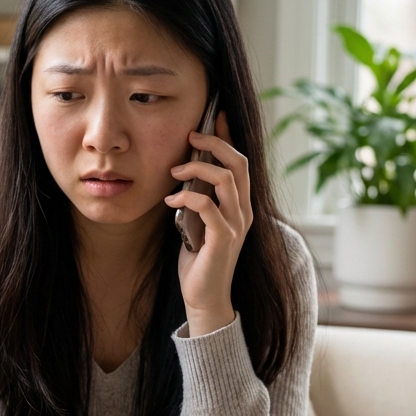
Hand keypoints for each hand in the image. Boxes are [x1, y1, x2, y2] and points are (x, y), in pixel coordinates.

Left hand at [163, 111, 252, 336]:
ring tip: (175, 171)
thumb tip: (184, 172)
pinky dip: (187, 198)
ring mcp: (236, 225)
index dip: (229, 137)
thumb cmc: (198, 261)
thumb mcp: (198, 223)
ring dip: (198, 168)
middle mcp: (244, 212)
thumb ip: (198, 200)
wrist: (205, 298)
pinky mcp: (223, 240)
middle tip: (191, 135)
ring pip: (226, 180)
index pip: (241, 162)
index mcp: (240, 205)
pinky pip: (208, 207)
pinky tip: (170, 202)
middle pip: (239, 163)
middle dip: (215, 143)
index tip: (213, 117)